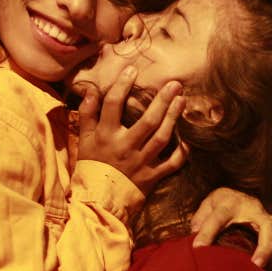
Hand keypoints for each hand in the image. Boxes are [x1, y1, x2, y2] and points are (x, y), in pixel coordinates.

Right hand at [77, 65, 186, 193]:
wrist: (98, 201)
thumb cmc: (91, 167)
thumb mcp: (84, 140)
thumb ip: (87, 114)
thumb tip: (92, 89)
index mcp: (106, 136)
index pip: (113, 105)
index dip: (122, 85)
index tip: (132, 69)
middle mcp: (125, 147)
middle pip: (147, 120)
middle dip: (162, 101)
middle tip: (175, 84)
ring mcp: (141, 163)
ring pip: (161, 138)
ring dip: (173, 118)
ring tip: (182, 101)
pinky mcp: (152, 177)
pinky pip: (171, 164)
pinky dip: (181, 153)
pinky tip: (188, 140)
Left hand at [190, 188, 271, 266]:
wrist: (240, 195)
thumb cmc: (220, 204)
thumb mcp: (207, 205)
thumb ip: (200, 222)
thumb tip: (196, 245)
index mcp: (232, 204)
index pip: (218, 217)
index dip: (207, 232)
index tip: (197, 247)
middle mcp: (257, 213)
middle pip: (266, 228)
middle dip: (264, 247)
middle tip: (257, 265)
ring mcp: (271, 226)